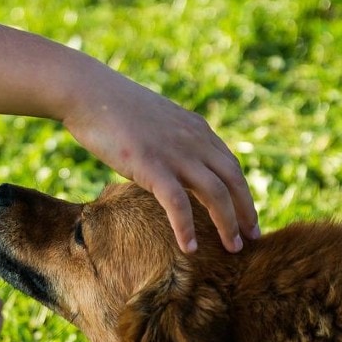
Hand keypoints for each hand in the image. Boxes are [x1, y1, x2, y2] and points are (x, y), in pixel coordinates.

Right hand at [61, 61, 259, 252]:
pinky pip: (178, 204)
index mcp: (197, 130)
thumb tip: (174, 165)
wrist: (88, 93)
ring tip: (233, 249)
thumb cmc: (115, 110)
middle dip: (246, 211)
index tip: (248, 215)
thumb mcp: (158, 123)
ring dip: (227, 224)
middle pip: (233, 181)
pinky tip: (190, 249)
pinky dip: (187, 228)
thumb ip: (174, 142)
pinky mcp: (152, 165)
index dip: (243, 193)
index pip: (231, 166)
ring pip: (215, 194)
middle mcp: (194, 140)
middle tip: (253, 237)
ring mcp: (175, 153)